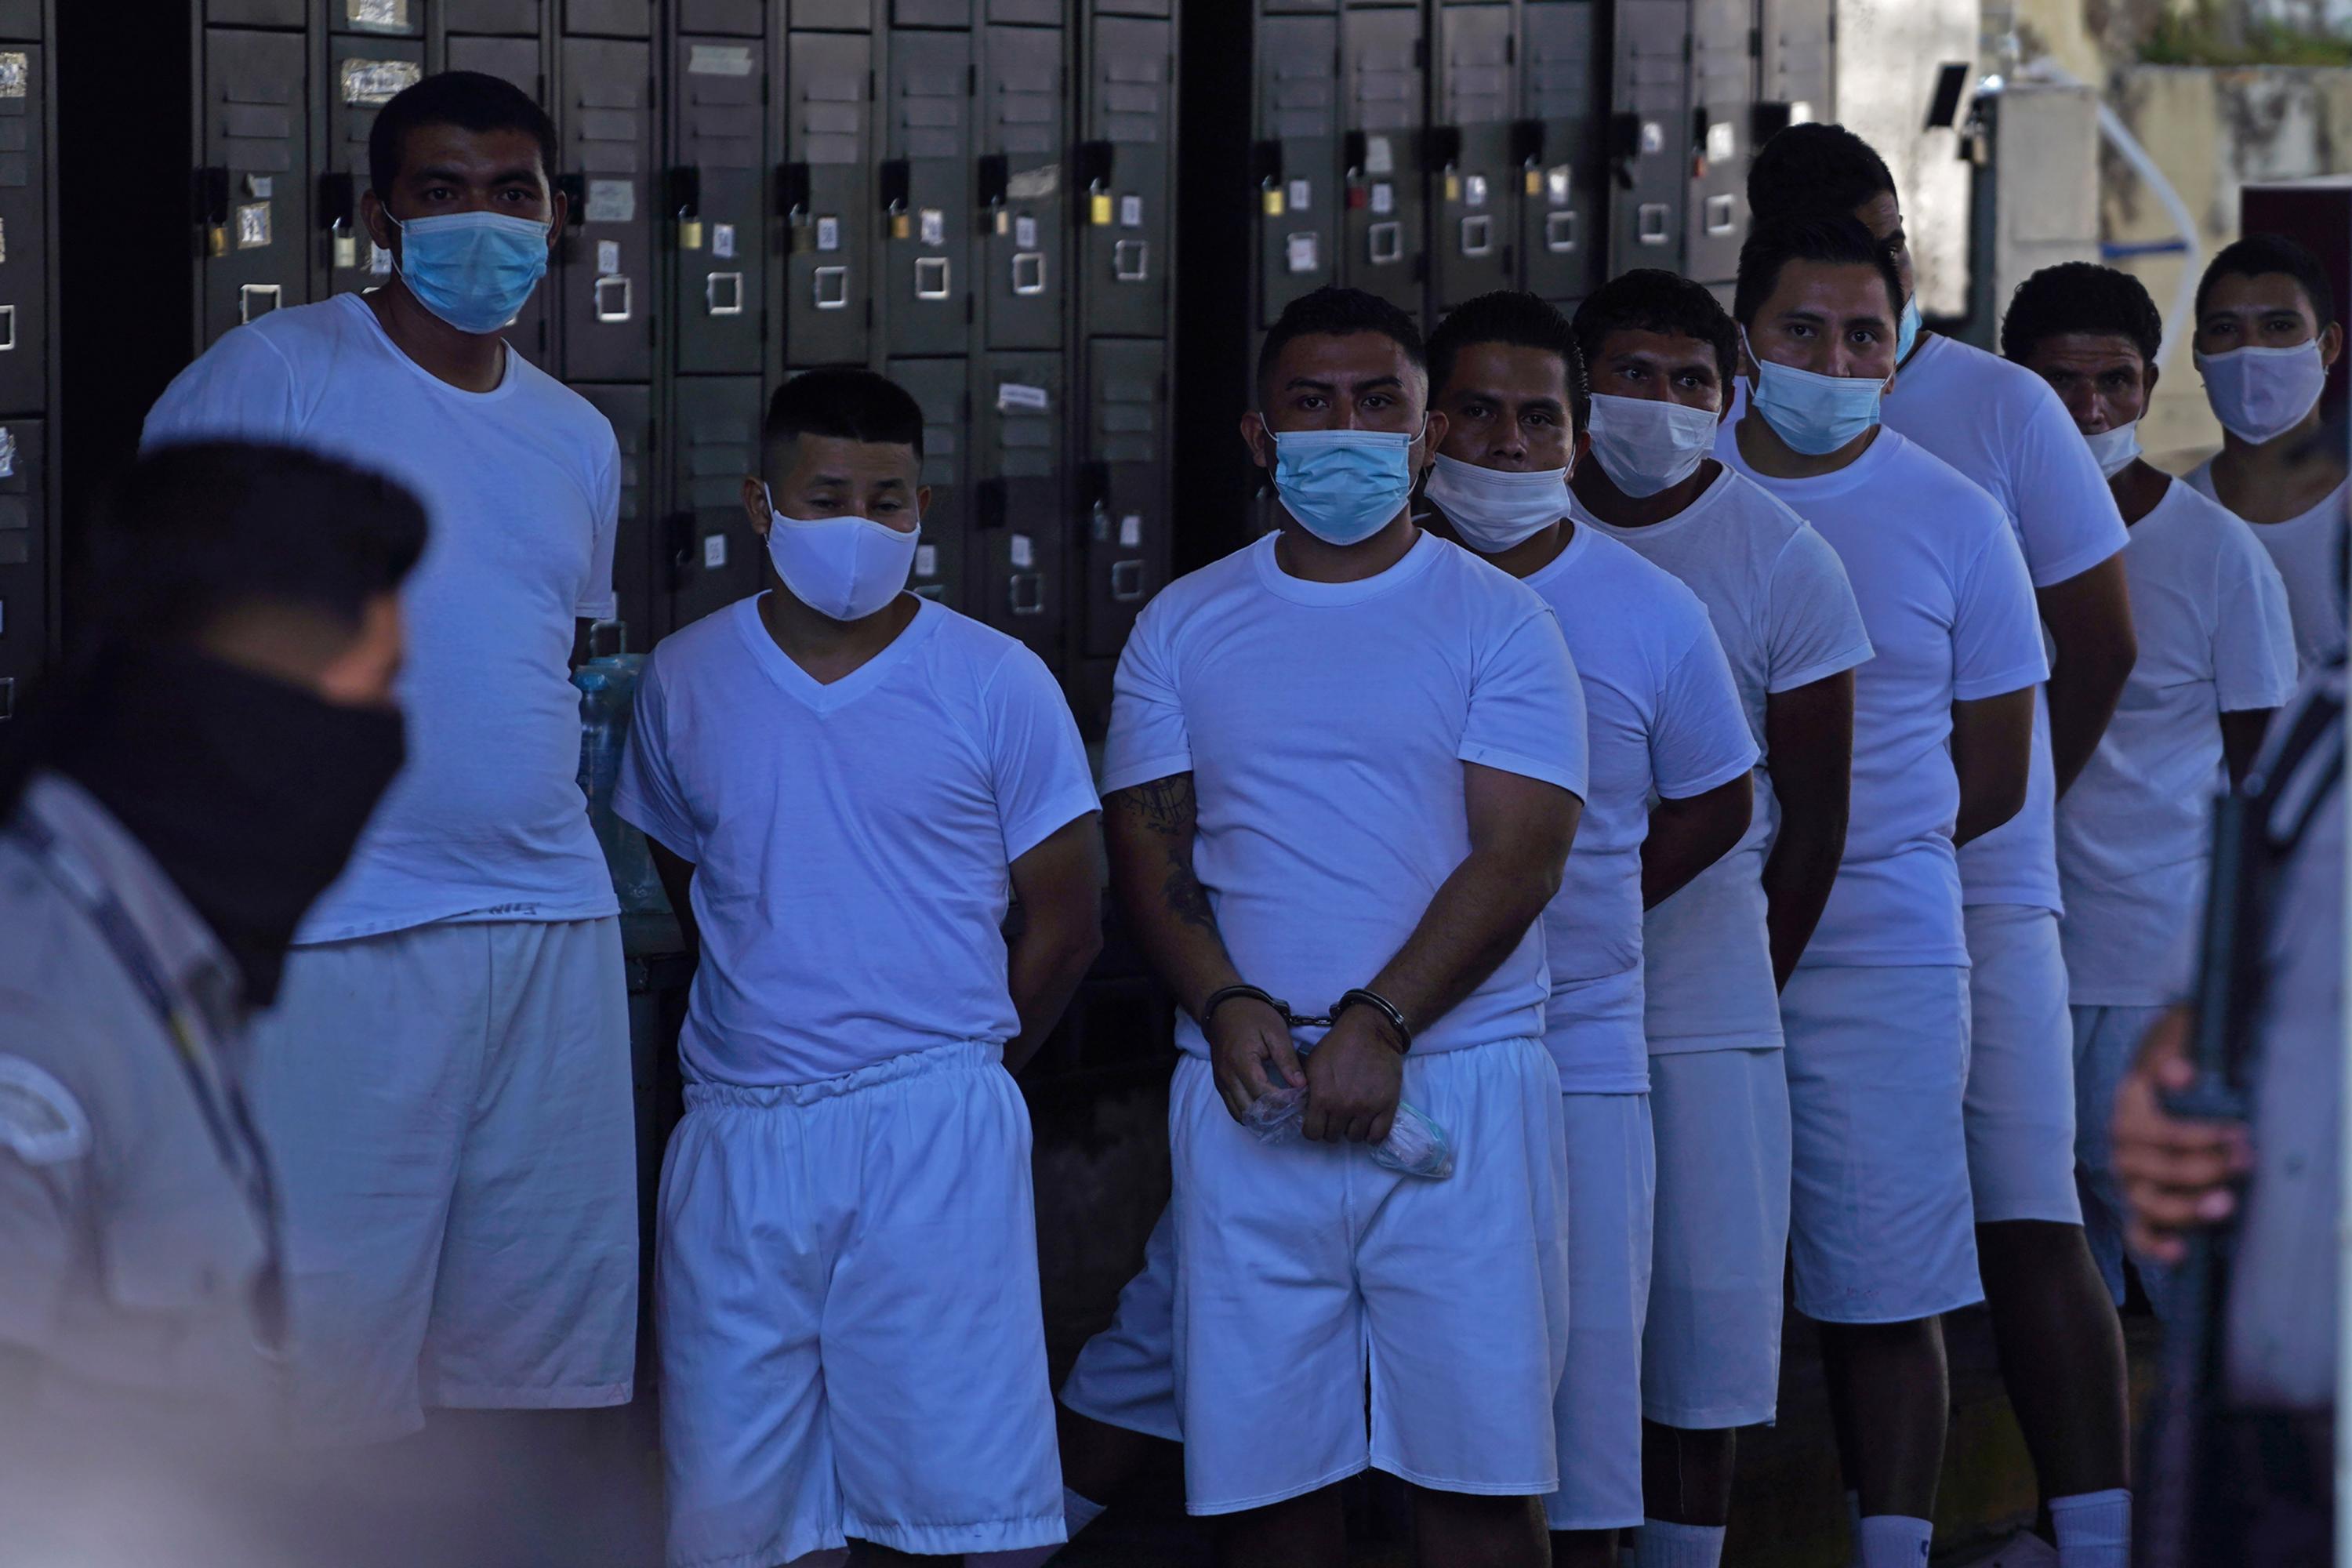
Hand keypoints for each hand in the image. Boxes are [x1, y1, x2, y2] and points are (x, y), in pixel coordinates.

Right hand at [1207, 996, 1304, 1123]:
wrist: (1224, 1008)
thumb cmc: (1252, 1016)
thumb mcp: (1275, 1032)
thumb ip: (1287, 1060)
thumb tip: (1300, 1086)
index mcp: (1242, 1062)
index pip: (1263, 1094)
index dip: (1283, 1102)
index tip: (1300, 1100)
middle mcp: (1227, 1076)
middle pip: (1250, 1109)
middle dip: (1273, 1115)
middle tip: (1293, 1112)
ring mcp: (1221, 1082)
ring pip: (1240, 1114)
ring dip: (1260, 1119)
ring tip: (1281, 1114)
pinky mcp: (1220, 1084)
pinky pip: (1233, 1108)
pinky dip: (1250, 1114)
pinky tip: (1265, 1111)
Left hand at [1301, 1007, 1403, 1144]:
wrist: (1370, 1032)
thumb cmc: (1337, 1045)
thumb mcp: (1311, 1064)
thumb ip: (1305, 1089)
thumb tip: (1302, 1109)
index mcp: (1322, 1097)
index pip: (1312, 1133)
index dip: (1312, 1129)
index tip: (1317, 1122)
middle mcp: (1343, 1107)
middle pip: (1333, 1136)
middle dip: (1331, 1128)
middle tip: (1335, 1116)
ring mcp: (1367, 1108)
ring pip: (1355, 1138)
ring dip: (1351, 1130)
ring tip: (1352, 1117)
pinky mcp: (1387, 1107)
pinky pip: (1378, 1135)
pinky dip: (1371, 1135)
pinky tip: (1368, 1126)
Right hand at [2113, 1006, 2253, 1265]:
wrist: (2182, 1070)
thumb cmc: (2187, 1055)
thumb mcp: (2181, 1039)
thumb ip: (2175, 1052)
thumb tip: (2179, 1074)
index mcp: (2128, 1106)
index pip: (2155, 1133)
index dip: (2196, 1138)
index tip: (2237, 1133)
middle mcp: (2123, 1146)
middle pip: (2155, 1170)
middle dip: (2204, 1169)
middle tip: (2246, 1160)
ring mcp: (2132, 1178)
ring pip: (2147, 1203)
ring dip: (2187, 1208)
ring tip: (2226, 1203)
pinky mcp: (2144, 1205)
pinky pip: (2139, 1233)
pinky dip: (2156, 1246)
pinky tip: (2180, 1253)